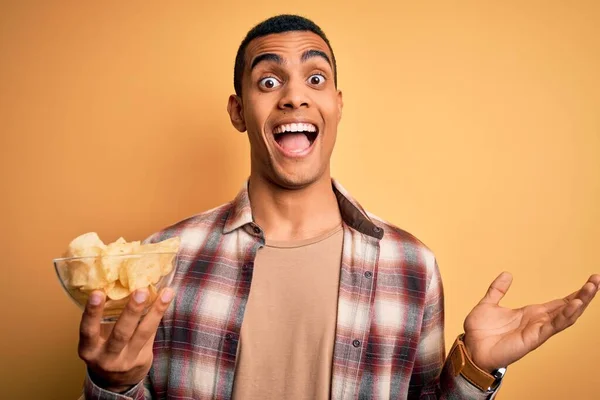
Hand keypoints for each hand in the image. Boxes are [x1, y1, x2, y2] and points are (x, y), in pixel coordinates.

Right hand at [78, 287, 174, 391]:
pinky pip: (152, 335)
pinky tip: (166, 299)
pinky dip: (158, 315)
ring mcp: (126, 360)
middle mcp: (106, 357)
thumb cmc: (104, 349)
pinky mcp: (142, 360)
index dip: (92, 312)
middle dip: (132, 311)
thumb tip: (120, 284)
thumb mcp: (96, 339)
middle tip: (141, 291)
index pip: (88, 330)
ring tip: (165, 293)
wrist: (115, 382)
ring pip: (143, 333)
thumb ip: (105, 318)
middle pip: (121, 333)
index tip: (97, 293)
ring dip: (156, 311)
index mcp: (89, 349)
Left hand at [462, 272, 599, 372]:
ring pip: (565, 316)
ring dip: (580, 302)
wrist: (471, 348)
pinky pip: (552, 326)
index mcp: (530, 313)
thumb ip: (498, 289)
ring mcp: (537, 330)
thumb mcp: (488, 304)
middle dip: (584, 295)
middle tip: (597, 279)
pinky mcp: (533, 338)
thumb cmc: (479, 332)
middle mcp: (538, 322)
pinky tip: (575, 306)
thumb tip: (508, 273)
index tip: (591, 281)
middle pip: (567, 307)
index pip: (559, 302)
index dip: (575, 294)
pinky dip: (565, 316)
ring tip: (591, 287)